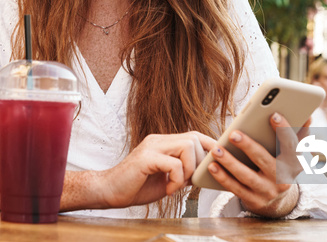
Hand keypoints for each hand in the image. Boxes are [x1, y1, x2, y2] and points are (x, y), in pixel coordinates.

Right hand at [97, 131, 214, 207]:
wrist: (109, 191)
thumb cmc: (136, 186)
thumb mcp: (167, 179)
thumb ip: (184, 171)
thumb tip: (205, 172)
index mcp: (164, 143)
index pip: (194, 136)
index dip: (209, 147)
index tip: (217, 162)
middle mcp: (158, 140)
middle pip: (194, 138)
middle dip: (199, 162)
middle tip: (187, 181)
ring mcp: (152, 147)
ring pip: (188, 146)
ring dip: (188, 170)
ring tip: (176, 185)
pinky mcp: (146, 158)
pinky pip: (174, 164)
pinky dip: (176, 180)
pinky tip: (168, 190)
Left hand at [206, 113, 308, 217]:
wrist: (278, 201)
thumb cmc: (281, 166)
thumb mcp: (293, 153)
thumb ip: (298, 134)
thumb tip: (309, 114)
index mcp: (294, 163)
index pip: (291, 145)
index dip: (283, 129)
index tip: (273, 114)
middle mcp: (282, 178)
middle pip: (264, 160)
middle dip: (249, 146)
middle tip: (234, 134)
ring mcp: (267, 191)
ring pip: (246, 176)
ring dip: (230, 162)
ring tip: (216, 149)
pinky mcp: (253, 200)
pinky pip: (236, 188)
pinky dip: (223, 177)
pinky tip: (212, 166)